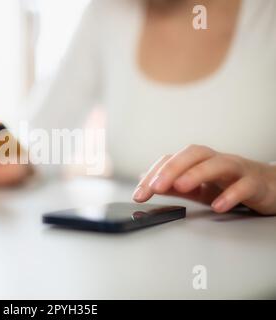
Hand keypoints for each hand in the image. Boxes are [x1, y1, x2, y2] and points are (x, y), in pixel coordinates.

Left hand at [132, 144, 275, 214]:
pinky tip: (218, 206)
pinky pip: (243, 186)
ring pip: (217, 164)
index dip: (153, 174)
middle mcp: (215, 160)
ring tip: (181, 187)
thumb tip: (144, 181)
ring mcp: (236, 169)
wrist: (269, 186)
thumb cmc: (228, 183)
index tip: (139, 193)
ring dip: (197, 174)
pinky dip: (230, 194)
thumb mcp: (197, 185)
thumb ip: (172, 184)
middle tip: (155, 187)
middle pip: (192, 154)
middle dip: (171, 169)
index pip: (171, 159)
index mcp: (198, 160)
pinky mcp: (255, 183)